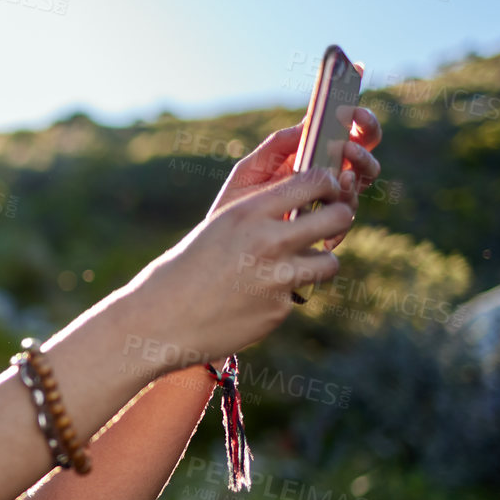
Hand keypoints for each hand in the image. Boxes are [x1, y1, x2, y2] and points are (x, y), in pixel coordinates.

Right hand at [126, 168, 355, 371]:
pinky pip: (299, 294)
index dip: (328, 184)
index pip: (313, 180)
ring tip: (292, 267)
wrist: (160, 319)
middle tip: (330, 224)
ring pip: (329, 262)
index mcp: (248, 212)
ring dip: (318, 263)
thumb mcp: (220, 226)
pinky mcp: (279, 309)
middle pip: (337, 217)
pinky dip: (284, 295)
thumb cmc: (185, 268)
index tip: (325, 192)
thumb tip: (305, 202)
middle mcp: (268, 241)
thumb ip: (261, 214)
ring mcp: (277, 277)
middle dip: (340, 218)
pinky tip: (254, 300)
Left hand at [209, 105, 383, 251]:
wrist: (225, 244)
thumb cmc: (236, 202)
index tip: (356, 114)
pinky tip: (326, 217)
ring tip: (340, 178)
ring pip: (358, 188)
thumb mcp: (251, 170)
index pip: (348, 133)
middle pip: (363, 160)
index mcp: (311, 156)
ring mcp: (329, 204)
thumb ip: (276, 146)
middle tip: (347, 149)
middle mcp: (326, 178)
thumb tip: (307, 123)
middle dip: (362, 151)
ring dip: (354, 179)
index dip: (361, 121)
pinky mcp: (326, 230)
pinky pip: (344, 222)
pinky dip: (339, 218)